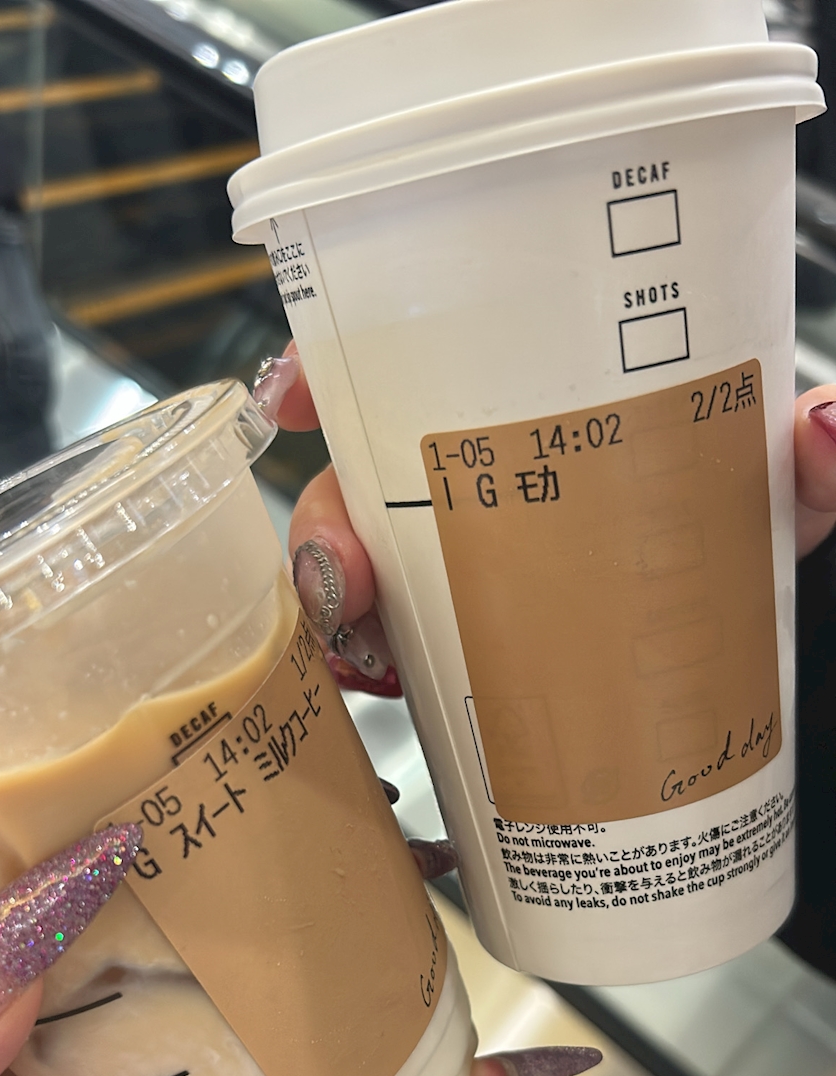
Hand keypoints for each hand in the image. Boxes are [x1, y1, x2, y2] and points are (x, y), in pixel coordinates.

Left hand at [0, 834, 595, 1075]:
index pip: (130, 871)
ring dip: (377, 972)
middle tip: (383, 826)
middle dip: (315, 877)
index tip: (264, 753)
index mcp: (41, 988)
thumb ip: (1, 968)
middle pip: (234, 935)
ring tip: (439, 914)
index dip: (200, 806)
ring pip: (296, 1024)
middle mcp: (113, 1039)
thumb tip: (83, 855)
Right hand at [257, 354, 835, 1075]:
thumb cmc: (771, 559)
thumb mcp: (798, 503)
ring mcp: (489, 589)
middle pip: (366, 482)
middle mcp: (506, 496)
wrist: (778, 683)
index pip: (425, 363)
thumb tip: (825, 425)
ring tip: (367, 666)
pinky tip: (381, 711)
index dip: (338, 364)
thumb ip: (821, 467)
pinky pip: (401, 667)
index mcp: (561, 423)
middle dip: (324, 523)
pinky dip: (374, 689)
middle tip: (347, 582)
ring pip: (364, 582)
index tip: (293, 396)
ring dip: (337, 620)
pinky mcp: (488, 672)